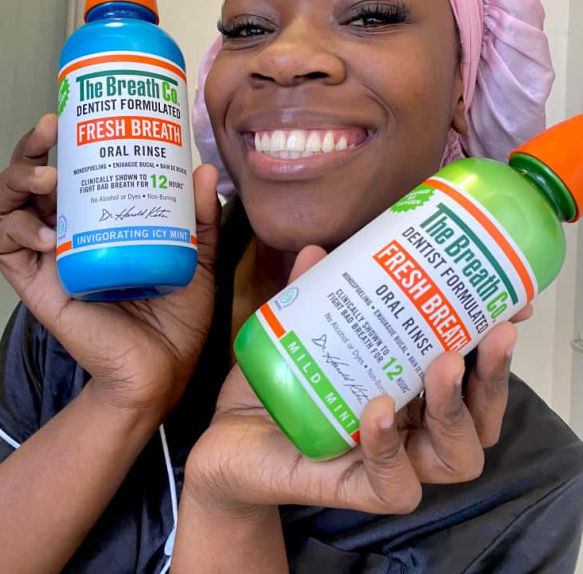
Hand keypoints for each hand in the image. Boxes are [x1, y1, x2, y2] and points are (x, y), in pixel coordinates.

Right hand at [0, 114, 220, 419]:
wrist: (163, 367)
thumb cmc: (176, 314)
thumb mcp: (196, 255)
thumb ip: (199, 217)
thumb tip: (204, 171)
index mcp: (99, 216)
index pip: (70, 167)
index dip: (63, 137)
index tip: (75, 111)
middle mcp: (67, 229)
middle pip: (31, 175)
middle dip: (32, 146)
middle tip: (52, 128)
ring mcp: (48, 256)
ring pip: (8, 203)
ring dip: (17, 179)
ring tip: (48, 177)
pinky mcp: (38, 284)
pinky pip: (5, 248)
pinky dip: (17, 231)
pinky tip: (48, 233)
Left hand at [185, 246, 518, 515]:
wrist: (228, 437)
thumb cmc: (281, 384)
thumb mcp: (299, 330)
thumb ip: (311, 290)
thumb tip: (320, 249)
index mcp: (412, 387)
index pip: (472, 372)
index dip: (497, 343)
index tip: (512, 304)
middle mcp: (413, 427)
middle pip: (480, 416)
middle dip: (494, 375)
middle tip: (492, 333)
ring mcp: (392, 463)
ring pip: (457, 456)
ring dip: (455, 409)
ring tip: (440, 366)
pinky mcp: (360, 490)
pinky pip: (395, 484)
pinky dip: (389, 446)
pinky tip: (378, 409)